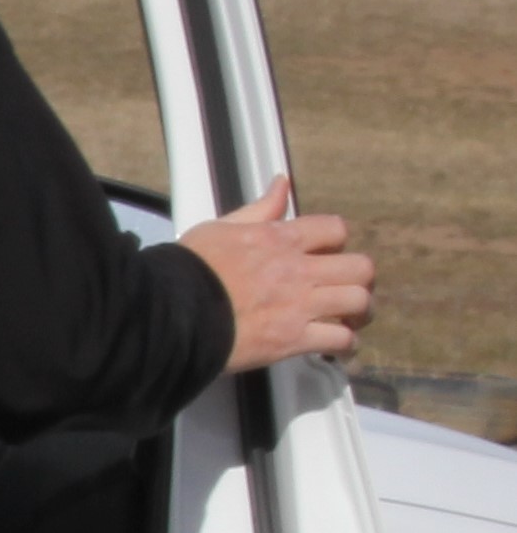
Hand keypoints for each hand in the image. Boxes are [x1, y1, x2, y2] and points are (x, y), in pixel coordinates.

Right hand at [180, 176, 374, 373]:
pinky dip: (345, 346)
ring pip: (358, 302)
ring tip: (349, 321)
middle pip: (360, 267)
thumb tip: (281, 185)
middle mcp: (298, 270)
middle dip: (360, 279)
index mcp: (280, 239)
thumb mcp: (220, 227)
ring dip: (359, 313)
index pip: (334, 230)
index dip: (338, 243)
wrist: (173, 312)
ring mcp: (299, 305)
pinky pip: (340, 341)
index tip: (330, 255)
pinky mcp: (293, 339)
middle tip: (349, 289)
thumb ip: (259, 209)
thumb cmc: (188, 271)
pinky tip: (338, 348)